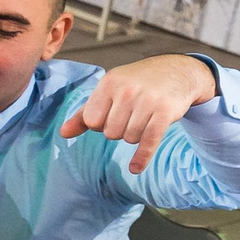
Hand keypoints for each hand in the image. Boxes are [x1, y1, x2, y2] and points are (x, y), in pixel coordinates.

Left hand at [57, 54, 217, 173]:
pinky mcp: (165, 111)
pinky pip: (148, 141)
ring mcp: (148, 100)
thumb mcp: (108, 91)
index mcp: (109, 83)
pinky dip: (142, 157)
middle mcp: (127, 90)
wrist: (177, 71)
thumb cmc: (136, 83)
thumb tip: (63, 133)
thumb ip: (84, 114)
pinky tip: (135, 168)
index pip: (91, 122)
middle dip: (119, 130)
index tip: (112, 115)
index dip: (100, 124)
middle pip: (110, 133)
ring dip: (134, 135)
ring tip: (144, 118)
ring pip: (128, 138)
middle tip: (132, 115)